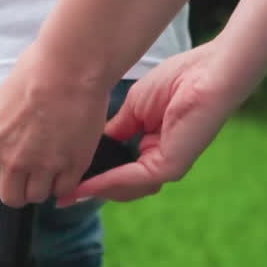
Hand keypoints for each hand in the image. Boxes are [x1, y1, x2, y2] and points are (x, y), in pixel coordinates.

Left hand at [0, 43, 109, 208]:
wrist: (70, 68)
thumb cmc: (35, 72)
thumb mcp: (0, 105)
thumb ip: (0, 134)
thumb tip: (4, 150)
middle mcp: (11, 160)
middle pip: (11, 198)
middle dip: (18, 190)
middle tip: (29, 178)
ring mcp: (42, 166)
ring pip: (37, 196)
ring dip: (42, 186)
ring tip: (51, 168)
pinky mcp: (71, 167)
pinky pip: (63, 190)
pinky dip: (64, 183)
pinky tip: (67, 167)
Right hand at [59, 40, 241, 203]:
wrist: (207, 72)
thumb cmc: (178, 80)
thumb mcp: (134, 107)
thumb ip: (117, 129)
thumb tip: (95, 144)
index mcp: (155, 149)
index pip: (120, 171)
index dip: (94, 178)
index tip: (66, 181)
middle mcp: (161, 163)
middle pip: (120, 186)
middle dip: (90, 191)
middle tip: (60, 195)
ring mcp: (167, 167)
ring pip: (124, 187)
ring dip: (95, 189)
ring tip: (67, 191)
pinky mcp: (170, 166)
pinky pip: (132, 179)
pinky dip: (106, 182)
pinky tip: (85, 184)